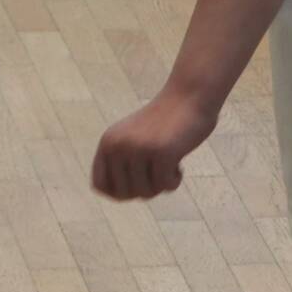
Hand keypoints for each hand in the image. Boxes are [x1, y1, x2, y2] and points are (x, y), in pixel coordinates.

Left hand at [90, 90, 216, 201]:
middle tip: (159, 177)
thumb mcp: (136, 137)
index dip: (119, 194)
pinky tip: (180, 168)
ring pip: (145, 192)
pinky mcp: (162, 152)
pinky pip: (165, 185)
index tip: (140, 186)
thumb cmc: (168, 120)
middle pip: (125, 193)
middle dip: (145, 191)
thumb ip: (123, 160)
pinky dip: (174, 183)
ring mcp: (139, 149)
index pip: (101, 186)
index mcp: (108, 142)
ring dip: (161, 187)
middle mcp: (118, 146)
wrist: (191, 96)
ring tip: (170, 170)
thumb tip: (122, 196)